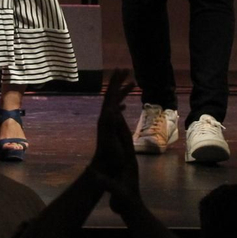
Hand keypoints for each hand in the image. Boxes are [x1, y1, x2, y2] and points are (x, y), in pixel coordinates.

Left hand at [93, 68, 140, 207]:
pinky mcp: (111, 130)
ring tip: (131, 83)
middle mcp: (105, 117)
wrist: (104, 168)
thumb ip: (111, 126)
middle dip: (117, 81)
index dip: (115, 82)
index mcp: (106, 118)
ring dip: (121, 91)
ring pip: (113, 102)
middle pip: (110, 95)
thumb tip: (111, 110)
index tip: (121, 70)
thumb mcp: (111, 141)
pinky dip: (119, 105)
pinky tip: (123, 105)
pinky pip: (115, 113)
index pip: (110, 95)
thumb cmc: (111, 157)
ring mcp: (107, 123)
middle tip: (124, 69)